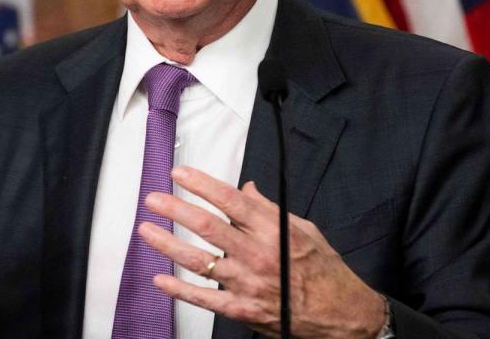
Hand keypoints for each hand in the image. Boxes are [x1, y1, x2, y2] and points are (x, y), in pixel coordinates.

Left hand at [140, 166, 385, 338]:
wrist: (342, 315)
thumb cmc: (325, 272)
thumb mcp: (304, 229)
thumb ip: (270, 210)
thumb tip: (246, 190)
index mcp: (274, 230)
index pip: (230, 200)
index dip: (202, 184)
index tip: (180, 174)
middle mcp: (258, 254)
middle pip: (208, 226)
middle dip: (176, 209)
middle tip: (154, 199)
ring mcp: (248, 284)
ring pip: (199, 261)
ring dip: (168, 244)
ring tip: (147, 230)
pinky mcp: (242, 309)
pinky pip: (204, 298)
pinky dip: (179, 289)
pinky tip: (161, 279)